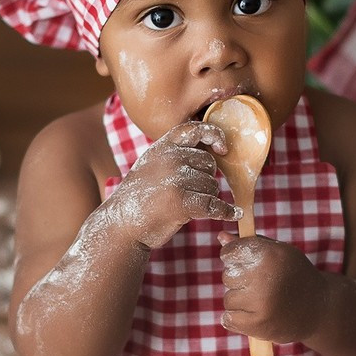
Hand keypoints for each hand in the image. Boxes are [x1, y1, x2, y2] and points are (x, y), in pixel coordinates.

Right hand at [108, 121, 238, 249]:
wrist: (121, 225)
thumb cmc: (140, 198)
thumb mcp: (151, 165)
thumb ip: (175, 154)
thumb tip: (212, 151)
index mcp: (162, 147)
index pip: (194, 130)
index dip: (214, 135)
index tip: (223, 149)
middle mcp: (169, 159)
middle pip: (209, 164)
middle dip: (205, 179)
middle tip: (187, 193)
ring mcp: (175, 180)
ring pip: (212, 186)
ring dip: (206, 198)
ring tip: (185, 206)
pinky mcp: (182, 202)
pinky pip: (214, 205)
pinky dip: (226, 212)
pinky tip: (234, 214)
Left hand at [219, 234, 326, 344]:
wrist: (319, 309)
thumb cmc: (295, 276)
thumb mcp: (279, 253)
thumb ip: (250, 243)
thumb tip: (221, 237)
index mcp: (270, 254)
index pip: (229, 253)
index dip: (234, 258)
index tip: (247, 263)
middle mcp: (264, 277)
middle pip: (227, 276)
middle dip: (240, 281)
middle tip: (262, 286)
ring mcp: (260, 303)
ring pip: (228, 299)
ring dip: (241, 302)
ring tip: (264, 301)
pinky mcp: (257, 325)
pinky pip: (228, 319)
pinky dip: (239, 319)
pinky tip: (257, 315)